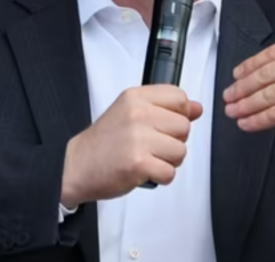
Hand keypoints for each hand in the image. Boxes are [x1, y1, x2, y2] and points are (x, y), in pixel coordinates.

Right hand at [61, 85, 203, 207]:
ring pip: (180, 151)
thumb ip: (165, 108)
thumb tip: (197, 108)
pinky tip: (143, 171)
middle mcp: (138, 114)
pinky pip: (170, 172)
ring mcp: (138, 138)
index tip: (163, 125)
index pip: (180, 98)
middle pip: (184, 127)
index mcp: (136, 97)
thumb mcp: (130, 112)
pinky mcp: (139, 163)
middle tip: (150, 146)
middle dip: (172, 141)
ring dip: (167, 161)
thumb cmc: (105, 142)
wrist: (77, 166)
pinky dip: (160, 177)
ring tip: (146, 158)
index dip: (178, 115)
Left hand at [223, 0, 274, 176]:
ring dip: (245, 104)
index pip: (273, 52)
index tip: (237, 74)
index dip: (250, 65)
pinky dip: (258, 121)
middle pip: (267, 73)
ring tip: (233, 110)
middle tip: (229, 95)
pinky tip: (247, 124)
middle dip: (243, 86)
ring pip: (268, 94)